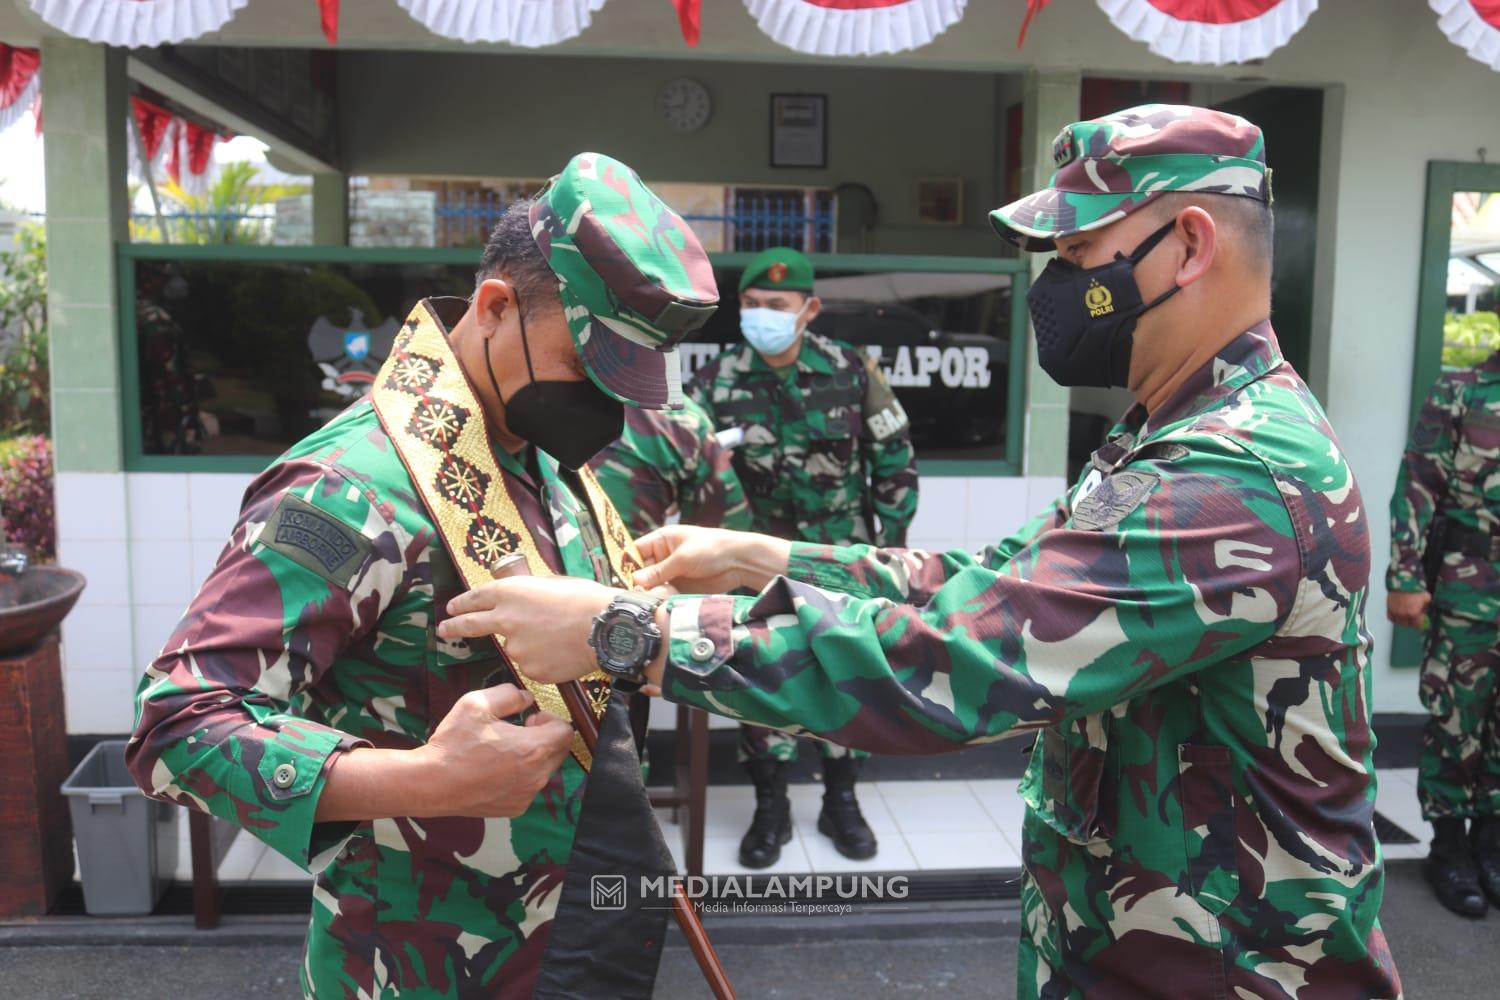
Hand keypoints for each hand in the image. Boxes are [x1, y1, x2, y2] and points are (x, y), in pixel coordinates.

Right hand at [412, 684, 574, 816]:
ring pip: (544, 770)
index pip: (565, 731)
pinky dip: (521, 777)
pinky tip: (495, 770)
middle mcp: (537, 776)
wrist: (431, 784)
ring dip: (532, 758)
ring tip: (503, 751)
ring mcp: (527, 795)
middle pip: (559, 751)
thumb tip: (527, 698)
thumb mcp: (477, 704)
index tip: (531, 719)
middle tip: (519, 732)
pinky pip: (529, 787)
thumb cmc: (454, 744)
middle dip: (545, 738)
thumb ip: (509, 695)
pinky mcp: (516, 808)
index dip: (551, 720)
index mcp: (533, 749)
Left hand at [438, 576, 617, 684]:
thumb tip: (520, 602)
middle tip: (444, 629)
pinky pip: (533, 665)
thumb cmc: (584, 599)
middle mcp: (504, 620)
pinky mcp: (530, 670)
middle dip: (453, 627)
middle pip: (470, 625)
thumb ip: (526, 595)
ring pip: (515, 648)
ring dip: (528, 644)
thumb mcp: (549, 584)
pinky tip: (564, 651)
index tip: (451, 609)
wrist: (605, 627)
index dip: (460, 604)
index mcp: (508, 592)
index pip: (473, 599)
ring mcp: (515, 648)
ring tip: (558, 636)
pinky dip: (544, 660)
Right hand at [635, 525, 789, 593]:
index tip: (621, 578)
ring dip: (649, 592)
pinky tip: (659, 603)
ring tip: (649, 599)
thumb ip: (659, 570)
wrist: (738, 562)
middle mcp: (663, 556)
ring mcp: (671, 572)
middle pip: (641, 570)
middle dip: (638, 582)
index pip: (635, 551)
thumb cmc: (711, 549)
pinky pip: (663, 593)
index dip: (627, 564)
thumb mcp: (683, 558)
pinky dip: (660, 599)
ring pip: (651, 584)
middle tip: (636, 594)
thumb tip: (635, 580)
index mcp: (661, 540)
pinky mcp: (679, 587)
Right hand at [1387, 590, 1432, 630]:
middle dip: (1412, 622)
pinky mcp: (1389, 609)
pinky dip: (1395, 618)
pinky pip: (1391, 618)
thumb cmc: (1414, 589)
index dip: (1421, 622)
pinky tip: (1399, 614)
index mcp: (1413, 613)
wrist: (1402, 582)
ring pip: (1399, 622)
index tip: (1422, 620)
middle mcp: (1403, 615)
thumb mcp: (1427, 598)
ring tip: (1406, 616)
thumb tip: (1425, 612)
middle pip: (1408, 625)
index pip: (1418, 625)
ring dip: (1403, 621)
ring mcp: (1395, 612)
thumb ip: (1426, 607)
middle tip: (1414, 617)